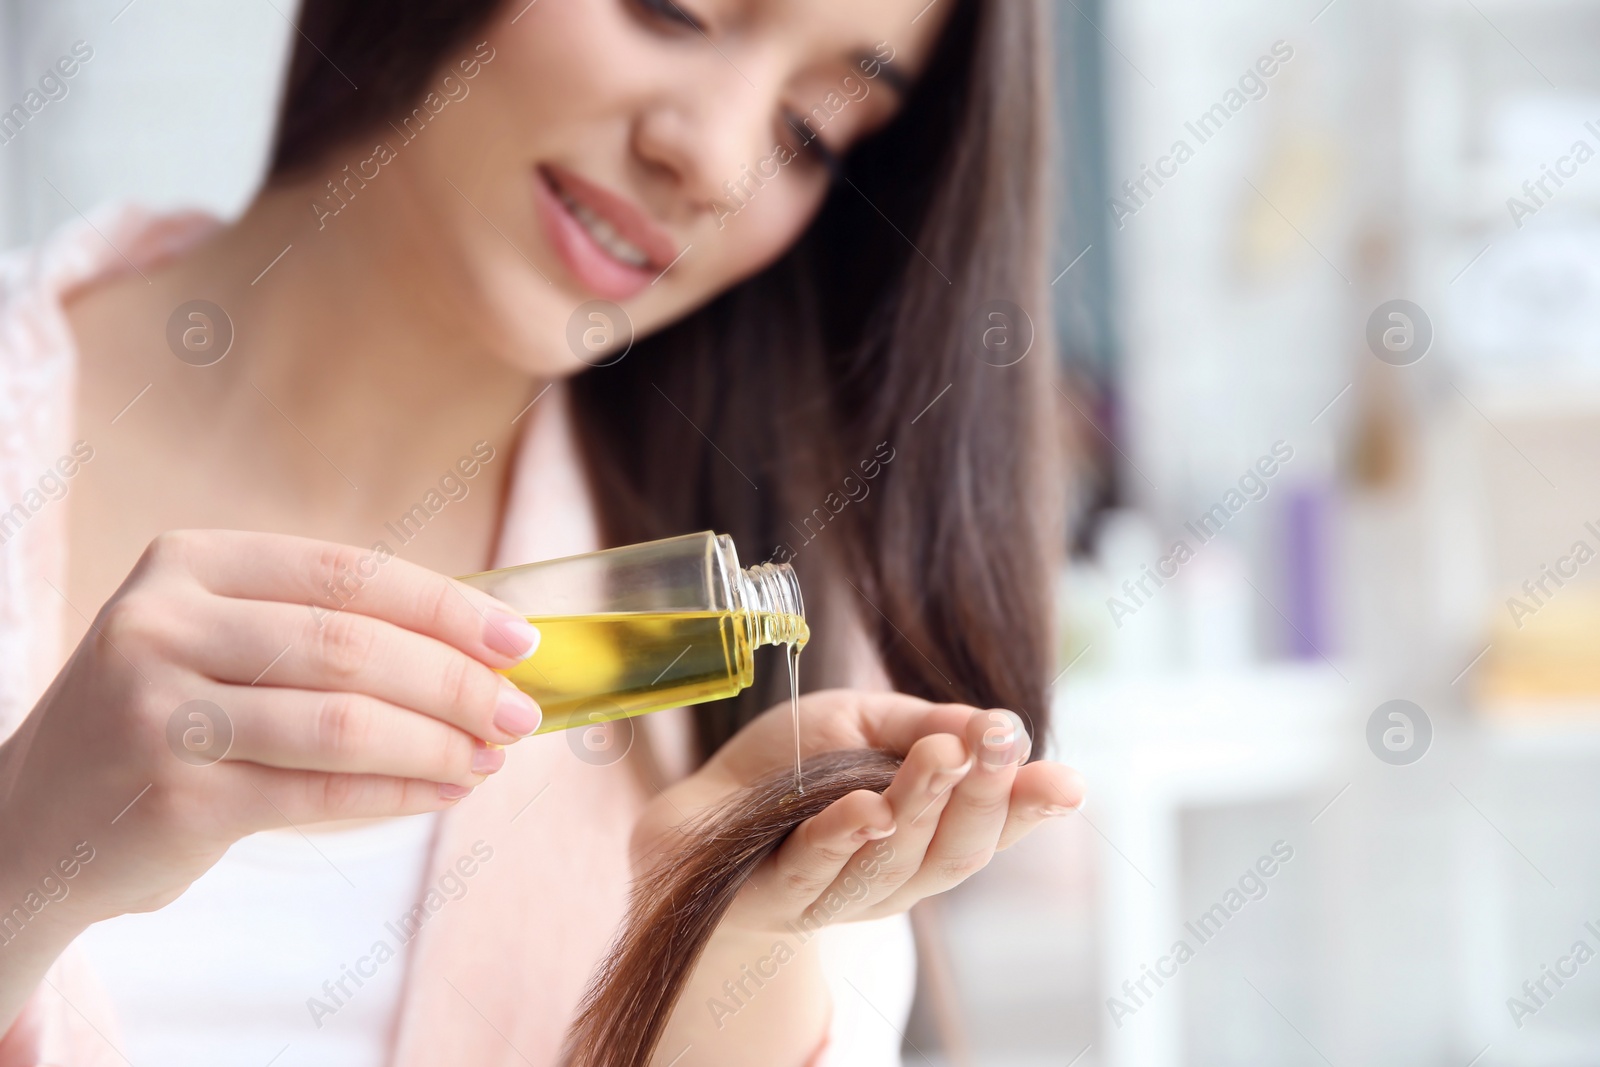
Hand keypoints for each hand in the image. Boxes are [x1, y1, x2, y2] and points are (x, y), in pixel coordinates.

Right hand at [0, 530, 542, 931]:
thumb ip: (325, 628)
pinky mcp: (171, 798)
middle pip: (351, 646)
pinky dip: (397, 793)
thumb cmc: (164, 719)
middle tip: (520, 712)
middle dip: (455, 682)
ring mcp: (159, 711)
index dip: (446, 607)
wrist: (33, 824)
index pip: (348, 573)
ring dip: (437, 743)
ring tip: (490, 757)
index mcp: (188, 564)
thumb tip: (482, 647)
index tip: (519, 639)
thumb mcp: (218, 641)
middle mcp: (163, 624)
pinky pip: (318, 793)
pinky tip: (442, 792)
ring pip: (342, 723)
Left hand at [636, 689, 1084, 934]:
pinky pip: (814, 871)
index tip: (1067, 782)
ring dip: (922, 807)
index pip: (990, 830)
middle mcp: (892, 878)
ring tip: (941, 755)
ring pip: (893, 864)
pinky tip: (867, 808)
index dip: (1030, 809)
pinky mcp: (775, 896)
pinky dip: (843, 839)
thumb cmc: (787, 770)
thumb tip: (1001, 724)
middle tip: (998, 743)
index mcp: (925, 838)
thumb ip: (927, 724)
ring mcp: (835, 896)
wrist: (692, 815)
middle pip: (953, 853)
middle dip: (982, 796)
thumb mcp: (862, 725)